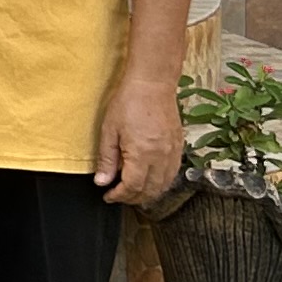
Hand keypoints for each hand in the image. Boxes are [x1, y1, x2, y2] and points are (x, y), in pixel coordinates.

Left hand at [92, 70, 183, 208]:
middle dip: (132, 198)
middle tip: (119, 195)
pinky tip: (150, 179)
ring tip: (133, 191)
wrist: (152, 84)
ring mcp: (172, 152)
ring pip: (163, 185)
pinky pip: (173, 173)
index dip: (119, 196)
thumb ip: (107, 159)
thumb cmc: (129, 102)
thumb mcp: (109, 130)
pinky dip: (161, 182)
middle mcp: (161, 156)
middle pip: (149, 190)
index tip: (109, 196)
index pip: (132, 187)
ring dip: (148, 193)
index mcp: (142, 153)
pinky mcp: (179, 146)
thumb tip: (102, 182)